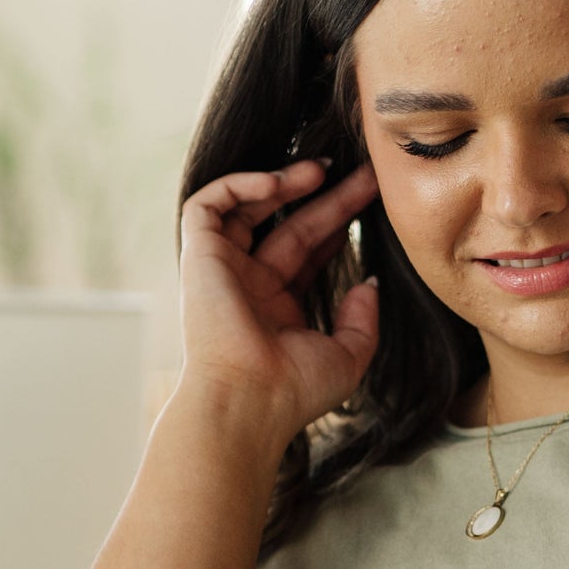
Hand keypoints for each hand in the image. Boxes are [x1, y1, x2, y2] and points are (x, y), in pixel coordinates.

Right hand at [176, 155, 383, 440]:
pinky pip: (210, 203)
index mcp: (278, 306)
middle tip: (366, 173)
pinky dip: (240, 184)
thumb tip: (370, 282)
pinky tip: (279, 182)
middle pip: (289, 224)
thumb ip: (363, 319)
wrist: (250, 400)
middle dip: (327, 196)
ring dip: (284, 181)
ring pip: (249, 206)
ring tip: (323, 169)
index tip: (371, 200)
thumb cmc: (294, 390)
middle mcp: (248, 284)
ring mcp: (222, 268)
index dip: (337, 223)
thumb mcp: (348, 356)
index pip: (308, 250)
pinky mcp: (198, 255)